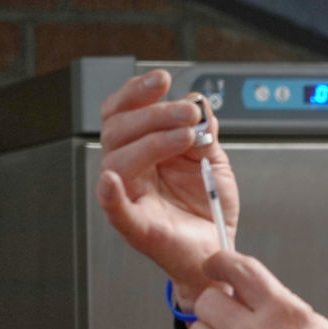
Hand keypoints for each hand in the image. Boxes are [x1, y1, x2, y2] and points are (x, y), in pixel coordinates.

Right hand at [95, 69, 240, 308]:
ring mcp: (130, 197)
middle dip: (154, 113)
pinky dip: (109, 194)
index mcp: (143, 150)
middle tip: (188, 113)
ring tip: (186, 136)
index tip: (163, 80)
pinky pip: (114, 209)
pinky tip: (111, 180)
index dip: (138, 93)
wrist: (218, 249)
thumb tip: (198, 101)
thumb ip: (204, 131)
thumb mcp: (212, 160)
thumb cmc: (209, 207)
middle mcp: (130, 170)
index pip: (124, 113)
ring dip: (152, 140)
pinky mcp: (136, 226)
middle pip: (118, 129)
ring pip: (118, 159)